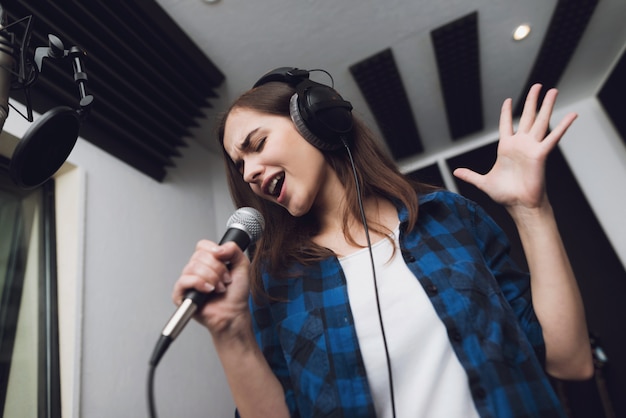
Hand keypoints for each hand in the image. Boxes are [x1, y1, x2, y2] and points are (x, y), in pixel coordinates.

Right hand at [171, 240, 251, 335]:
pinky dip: (199, 284)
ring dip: (211, 278)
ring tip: (218, 288)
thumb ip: (234, 249)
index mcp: (208, 261)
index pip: (202, 245)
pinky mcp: (181, 294)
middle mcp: (197, 269)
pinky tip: (208, 291)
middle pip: (199, 255)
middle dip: (217, 269)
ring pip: (193, 267)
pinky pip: (184, 280)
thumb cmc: (236, 295)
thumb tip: (220, 247)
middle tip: (224, 280)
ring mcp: (188, 281)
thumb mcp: (242, 266)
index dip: (214, 251)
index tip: (224, 260)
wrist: (233, 314)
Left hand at [453, 84, 576, 210]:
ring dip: (547, 106)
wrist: (518, 205)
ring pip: (541, 121)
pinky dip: (563, 126)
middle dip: (532, 101)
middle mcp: (520, 144)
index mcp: (506, 148)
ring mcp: (532, 148)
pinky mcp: (541, 154)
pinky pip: (553, 138)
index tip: (508, 100)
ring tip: (553, 90)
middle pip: (528, 117)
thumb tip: (456, 173)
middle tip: (538, 85)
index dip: (507, 112)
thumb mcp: (483, 182)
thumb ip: (470, 175)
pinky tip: (572, 115)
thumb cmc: (505, 195)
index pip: (506, 124)